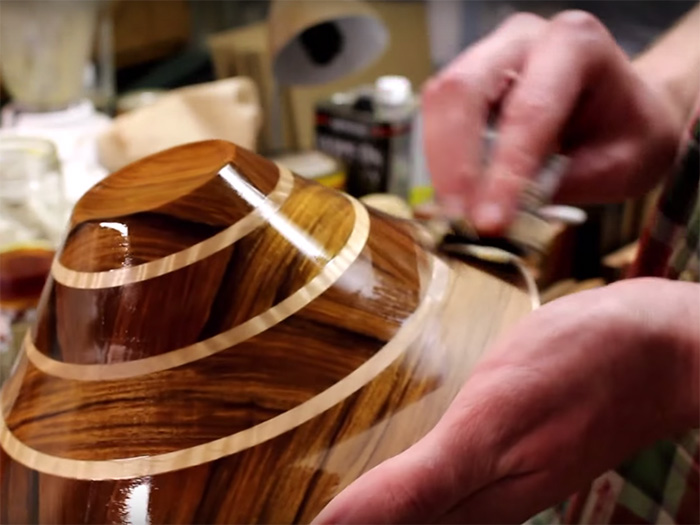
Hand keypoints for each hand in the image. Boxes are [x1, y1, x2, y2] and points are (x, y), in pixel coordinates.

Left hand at [314, 279, 698, 522]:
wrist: (656, 342)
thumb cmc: (580, 371)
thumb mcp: (491, 424)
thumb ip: (417, 485)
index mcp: (473, 502)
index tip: (267, 513)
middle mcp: (481, 495)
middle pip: (394, 521)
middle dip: (344, 512)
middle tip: (277, 496)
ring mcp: (495, 465)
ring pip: (416, 498)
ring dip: (369, 495)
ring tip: (312, 476)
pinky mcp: (504, 437)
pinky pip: (438, 465)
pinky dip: (399, 465)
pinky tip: (382, 445)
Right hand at [423, 11, 682, 234]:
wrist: (624, 111)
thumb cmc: (628, 133)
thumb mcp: (621, 165)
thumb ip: (563, 184)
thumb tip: (503, 214)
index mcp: (576, 43)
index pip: (528, 109)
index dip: (504, 170)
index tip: (489, 223)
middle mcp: (521, 39)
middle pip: (463, 90)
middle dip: (454, 163)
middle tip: (459, 220)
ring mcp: (487, 57)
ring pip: (440, 102)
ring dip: (439, 165)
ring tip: (453, 216)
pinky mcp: (466, 84)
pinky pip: (436, 118)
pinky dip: (439, 163)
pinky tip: (452, 198)